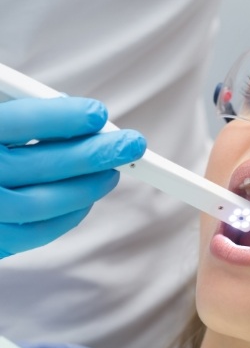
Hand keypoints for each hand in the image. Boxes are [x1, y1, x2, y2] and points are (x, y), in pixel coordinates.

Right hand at [0, 97, 145, 257]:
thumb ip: (19, 117)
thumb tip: (77, 113)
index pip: (18, 122)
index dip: (62, 117)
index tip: (99, 114)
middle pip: (39, 164)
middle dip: (94, 153)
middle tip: (133, 144)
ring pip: (43, 203)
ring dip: (87, 187)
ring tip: (114, 171)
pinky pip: (35, 233)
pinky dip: (69, 215)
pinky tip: (87, 198)